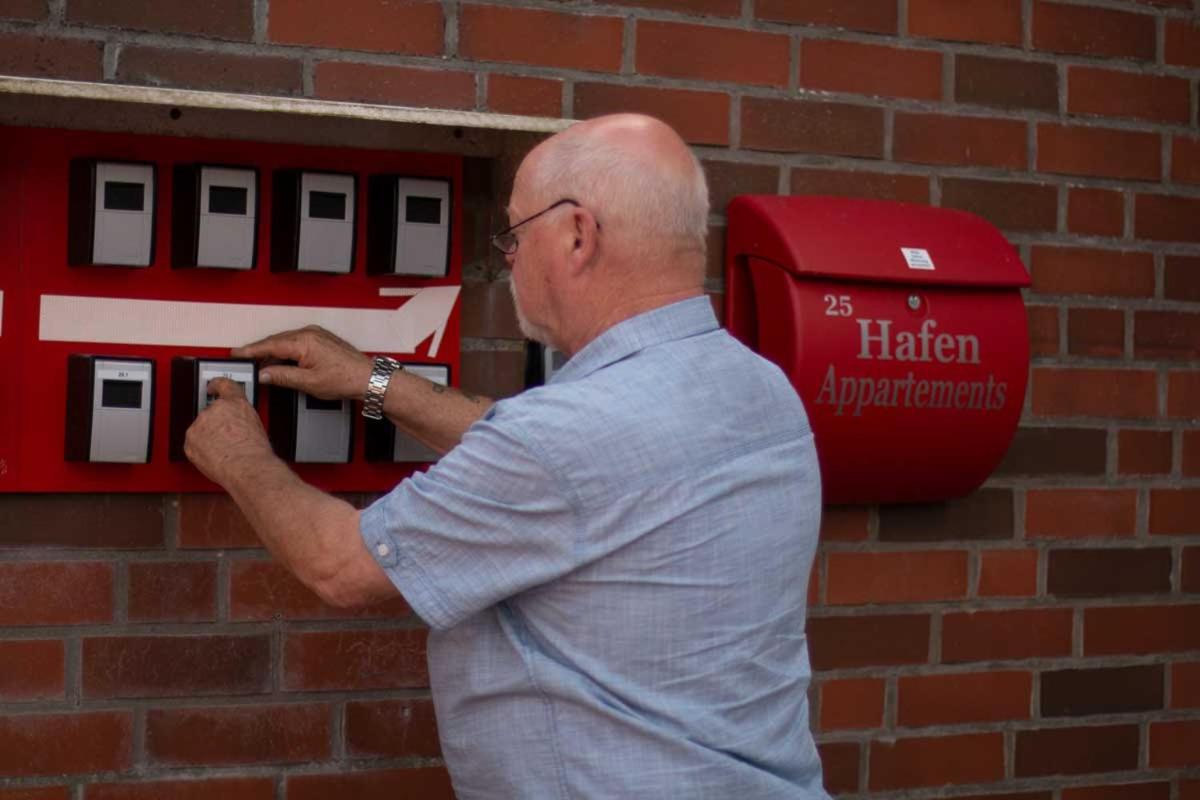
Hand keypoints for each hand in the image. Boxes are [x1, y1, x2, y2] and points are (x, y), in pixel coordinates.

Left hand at [184, 378, 277, 485]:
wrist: (247, 466)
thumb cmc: (255, 451)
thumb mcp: (257, 425)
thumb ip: (242, 417)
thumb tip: (238, 422)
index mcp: (236, 403)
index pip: (223, 384)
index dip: (216, 384)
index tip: (212, 386)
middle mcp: (216, 409)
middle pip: (210, 411)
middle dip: (216, 423)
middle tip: (226, 436)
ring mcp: (200, 424)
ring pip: (200, 428)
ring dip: (207, 436)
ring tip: (222, 449)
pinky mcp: (190, 440)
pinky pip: (193, 443)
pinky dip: (200, 448)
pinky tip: (214, 455)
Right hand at [232, 325, 371, 400]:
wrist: (368, 377)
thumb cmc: (345, 378)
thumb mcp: (308, 382)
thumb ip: (283, 377)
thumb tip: (265, 374)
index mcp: (304, 341)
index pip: (269, 345)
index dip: (250, 351)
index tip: (236, 354)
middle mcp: (309, 333)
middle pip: (275, 341)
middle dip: (258, 351)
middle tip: (243, 361)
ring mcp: (315, 334)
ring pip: (285, 341)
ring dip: (271, 351)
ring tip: (258, 363)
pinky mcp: (320, 338)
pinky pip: (295, 341)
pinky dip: (284, 350)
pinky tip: (280, 360)